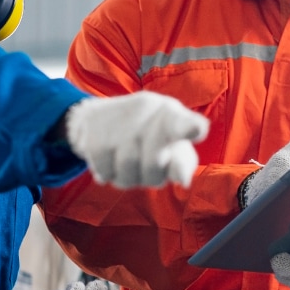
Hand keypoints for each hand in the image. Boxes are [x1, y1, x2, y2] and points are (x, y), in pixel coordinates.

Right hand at [65, 91, 205, 187]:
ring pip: (127, 168)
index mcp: (172, 114)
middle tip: (148, 168)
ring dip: (129, 177)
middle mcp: (148, 108)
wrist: (102, 118)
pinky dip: (108, 173)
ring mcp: (120, 117)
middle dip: (151, 176)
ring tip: (129, 163)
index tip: (195, 130)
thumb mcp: (171, 147)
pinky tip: (111, 159)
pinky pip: (105, 169)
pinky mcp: (94, 127)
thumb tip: (183, 181)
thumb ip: (181, 163)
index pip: (183, 122)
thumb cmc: (149, 138)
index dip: (190, 128)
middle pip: (153, 164)